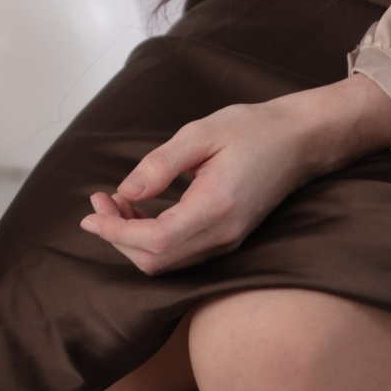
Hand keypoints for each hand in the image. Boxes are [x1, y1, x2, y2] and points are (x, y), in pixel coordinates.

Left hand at [79, 74, 390, 275]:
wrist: (300, 140)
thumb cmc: (253, 129)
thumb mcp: (201, 133)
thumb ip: (161, 164)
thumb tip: (126, 190)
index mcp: (217, 206)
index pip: (156, 240)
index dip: (117, 232)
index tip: (90, 213)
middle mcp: (224, 233)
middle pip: (157, 260)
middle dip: (117, 236)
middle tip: (98, 201)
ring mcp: (228, 240)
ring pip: (167, 261)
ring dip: (132, 238)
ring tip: (113, 201)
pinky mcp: (228, 237)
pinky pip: (181, 252)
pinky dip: (151, 238)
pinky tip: (140, 207)